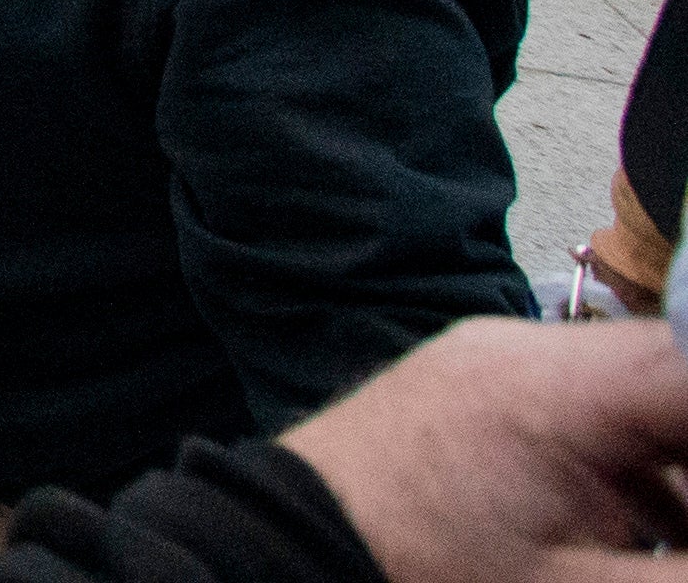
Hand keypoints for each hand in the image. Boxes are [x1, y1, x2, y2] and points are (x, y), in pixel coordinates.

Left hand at [283, 315, 687, 577]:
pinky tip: (635, 551)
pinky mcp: (480, 406)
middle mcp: (524, 358)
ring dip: (678, 489)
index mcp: (550, 389)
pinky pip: (593, 429)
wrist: (271, 566)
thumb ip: (681, 573)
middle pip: (677, 388)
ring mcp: (496, 374)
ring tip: (650, 550)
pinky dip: (638, 489)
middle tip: (675, 540)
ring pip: (645, 413)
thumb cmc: (408, 578)